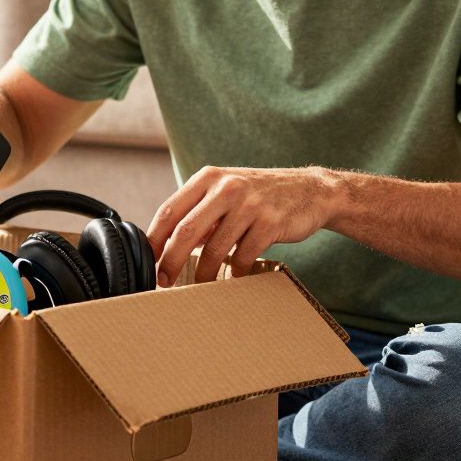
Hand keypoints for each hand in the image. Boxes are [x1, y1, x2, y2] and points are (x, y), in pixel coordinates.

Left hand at [147, 166, 338, 286]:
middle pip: (186, 231)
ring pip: (214, 248)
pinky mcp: (270, 223)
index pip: (170, 211)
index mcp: (208, 177)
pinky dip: (235, 271)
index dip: (155, 240)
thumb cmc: (261, 194)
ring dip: (203, 272)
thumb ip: (199, 210)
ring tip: (201, 283)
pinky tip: (235, 274)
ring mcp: (249, 204)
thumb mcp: (227, 190)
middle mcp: (226, 187)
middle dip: (171, 261)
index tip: (149, 261)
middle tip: (165, 280)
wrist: (311, 190)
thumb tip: (166, 243)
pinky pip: (243, 256)